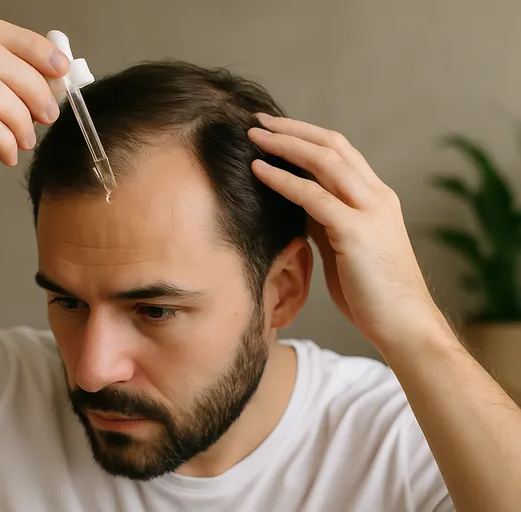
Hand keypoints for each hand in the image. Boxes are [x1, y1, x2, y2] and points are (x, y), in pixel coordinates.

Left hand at [248, 114, 450, 350]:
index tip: (275, 129)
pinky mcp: (356, 231)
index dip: (307, 136)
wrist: (403, 325)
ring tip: (253, 136)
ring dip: (285, 145)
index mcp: (377, 198)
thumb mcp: (345, 246)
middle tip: (258, 120)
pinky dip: (283, 179)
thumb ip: (326, 220)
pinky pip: (313, 196)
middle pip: (332, 146)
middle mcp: (377, 197)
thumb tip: (298, 201)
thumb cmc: (372, 293)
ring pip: (324, 161)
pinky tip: (259, 170)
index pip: (340, 152)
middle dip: (292, 129)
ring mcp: (369, 211)